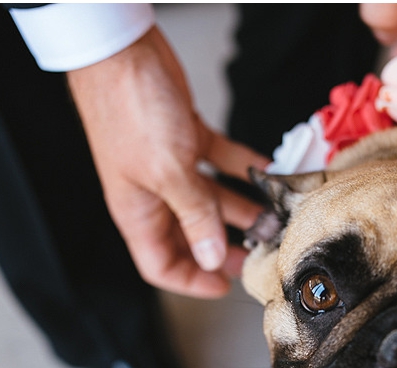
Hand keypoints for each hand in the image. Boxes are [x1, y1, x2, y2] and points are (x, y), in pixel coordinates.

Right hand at [67, 28, 269, 298]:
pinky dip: (242, 169)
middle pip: (192, 236)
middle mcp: (154, 194)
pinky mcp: (185, 136)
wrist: (122, 51)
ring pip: (211, 200)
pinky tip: (267, 173)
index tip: (226, 287)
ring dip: (242, 209)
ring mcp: (170, 165)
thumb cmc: (129, 109)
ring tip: (274, 217)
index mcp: (138, 212)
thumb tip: (211, 255)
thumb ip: (195, 216)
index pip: (161, 266)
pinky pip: (220, 162)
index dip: (193, 282)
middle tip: (260, 253)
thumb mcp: (169, 173)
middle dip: (226, 247)